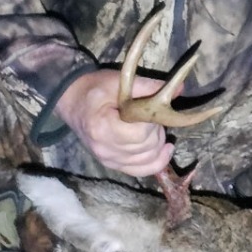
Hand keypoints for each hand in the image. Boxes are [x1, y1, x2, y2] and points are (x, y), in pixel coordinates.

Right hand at [55, 70, 174, 177]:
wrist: (72, 101)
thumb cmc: (94, 89)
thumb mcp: (119, 81)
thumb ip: (148, 86)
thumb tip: (180, 90)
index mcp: (103, 128)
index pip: (141, 134)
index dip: (152, 122)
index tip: (148, 110)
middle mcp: (105, 149)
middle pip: (147, 148)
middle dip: (157, 132)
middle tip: (151, 117)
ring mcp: (108, 160)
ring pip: (148, 161)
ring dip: (157, 145)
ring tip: (152, 128)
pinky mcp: (113, 165)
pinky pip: (141, 171)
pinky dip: (156, 161)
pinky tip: (164, 149)